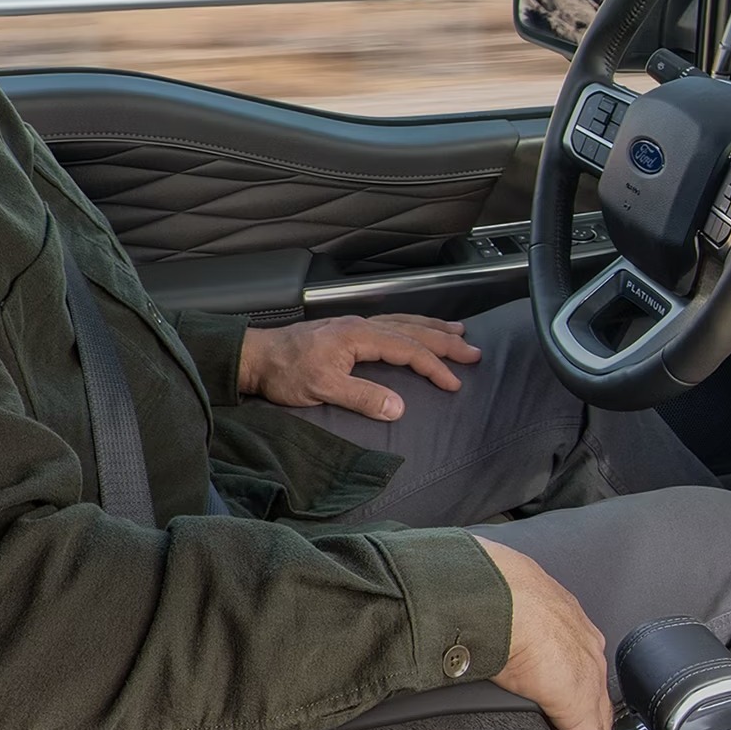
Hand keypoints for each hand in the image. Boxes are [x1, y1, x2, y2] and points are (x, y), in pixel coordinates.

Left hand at [237, 314, 480, 420]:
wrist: (257, 356)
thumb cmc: (285, 373)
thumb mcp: (322, 389)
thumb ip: (362, 397)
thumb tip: (399, 407)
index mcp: (359, 336)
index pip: (407, 349)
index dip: (434, 366)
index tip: (455, 383)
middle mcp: (360, 325)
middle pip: (412, 330)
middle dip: (445, 341)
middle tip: (474, 352)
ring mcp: (353, 325)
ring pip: (402, 322)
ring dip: (431, 327)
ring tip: (457, 331)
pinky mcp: (346, 330)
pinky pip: (389, 323)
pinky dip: (410, 326)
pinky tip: (415, 329)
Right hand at [475, 537, 612, 729]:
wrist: (488, 596)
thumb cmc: (485, 592)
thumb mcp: (500, 605)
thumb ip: (503, 621)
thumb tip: (477, 632)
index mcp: (564, 617)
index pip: (576, 662)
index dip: (564, 687)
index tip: (549, 705)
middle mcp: (585, 644)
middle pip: (594, 693)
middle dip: (577, 717)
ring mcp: (588, 672)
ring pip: (595, 718)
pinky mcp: (580, 702)